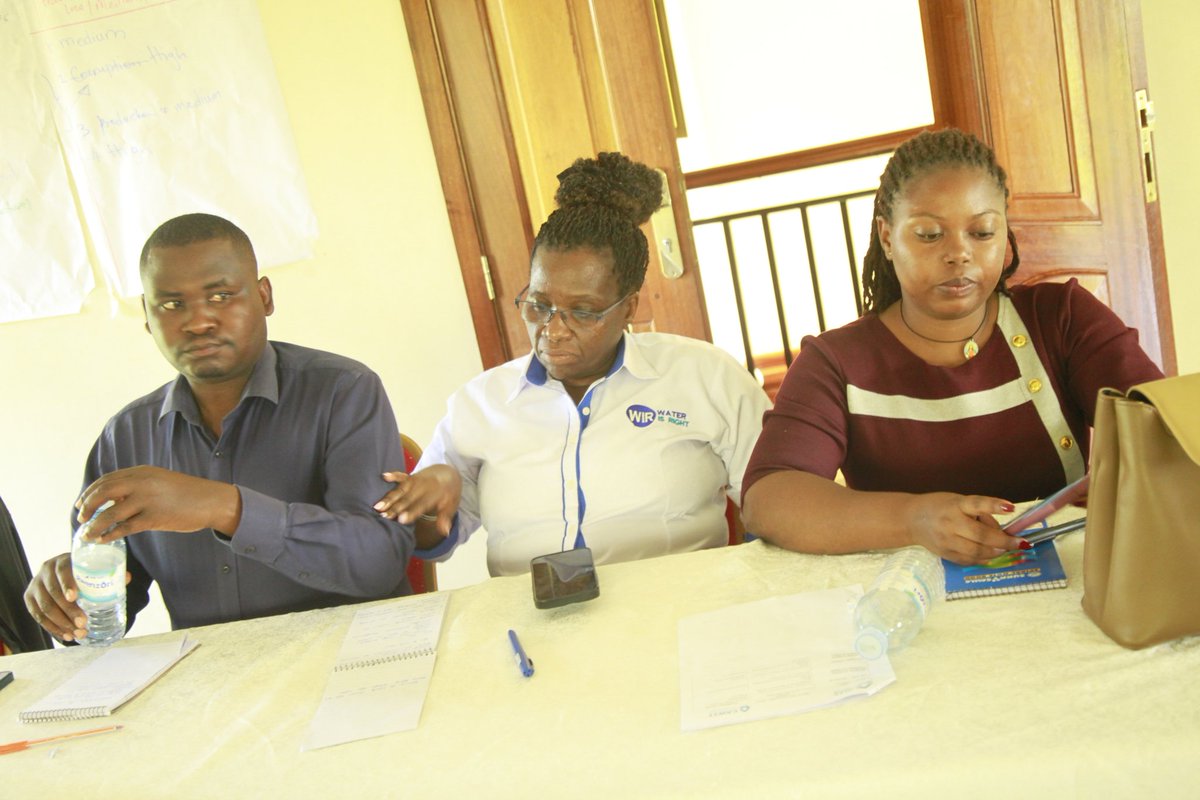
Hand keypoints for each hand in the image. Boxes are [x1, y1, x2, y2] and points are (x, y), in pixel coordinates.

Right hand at [23, 553, 129, 641]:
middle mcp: (45, 571)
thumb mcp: (92, 568)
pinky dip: (52, 628)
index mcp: (62, 561)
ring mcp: (35, 586)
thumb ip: (109, 573)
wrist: (62, 575)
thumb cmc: (82, 572)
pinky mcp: (29, 599)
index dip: (67, 584)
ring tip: (77, 633)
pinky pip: (37, 616)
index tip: (74, 597)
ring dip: (61, 623)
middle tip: (82, 623)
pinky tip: (65, 635)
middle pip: (53, 593)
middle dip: (67, 611)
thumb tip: (126, 577)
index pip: (62, 571)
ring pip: (44, 607)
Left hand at [75, 465, 241, 542]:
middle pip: (103, 493)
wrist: (212, 500)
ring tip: (87, 535)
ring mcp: (148, 500)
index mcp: (141, 472)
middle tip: (80, 519)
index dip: (89, 493)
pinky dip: (111, 534)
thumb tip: (114, 501)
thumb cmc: (187, 493)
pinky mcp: (155, 517)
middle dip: (87, 507)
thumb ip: (137, 487)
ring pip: (111, 513)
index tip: (80, 504)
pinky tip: (104, 540)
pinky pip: (125, 527)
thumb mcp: (159, 481)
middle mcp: (142, 483)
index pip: (106, 480)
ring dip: (95, 526)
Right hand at [375, 464, 461, 538]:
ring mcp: (416, 480)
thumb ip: (445, 519)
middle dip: (395, 507)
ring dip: (389, 497)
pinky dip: (393, 475)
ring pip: (401, 489)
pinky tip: (384, 476)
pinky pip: (401, 475)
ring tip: (377, 506)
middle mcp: (424, 486)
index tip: (401, 520)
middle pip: (408, 498)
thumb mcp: (451, 506)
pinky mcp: (410, 476)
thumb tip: (446, 533)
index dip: (411, 512)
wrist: (449, 474)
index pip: (422, 504)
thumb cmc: (448, 494)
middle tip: (383, 516)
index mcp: (435, 494)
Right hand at [903, 493, 1025, 564]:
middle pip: (981, 535)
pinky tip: (990, 555)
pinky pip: (969, 560)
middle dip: (1004, 541)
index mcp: (955, 504)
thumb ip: (978, 513)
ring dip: (996, 552)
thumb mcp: (958, 501)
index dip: (994, 506)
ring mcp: (947, 540)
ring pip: (977, 552)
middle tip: (1020, 543)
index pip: (977, 504)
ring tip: (1004, 549)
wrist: (911, 520)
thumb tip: (1001, 532)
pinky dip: (984, 559)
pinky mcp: (945, 553)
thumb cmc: (940, 506)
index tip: (1011, 508)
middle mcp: (950, 522)